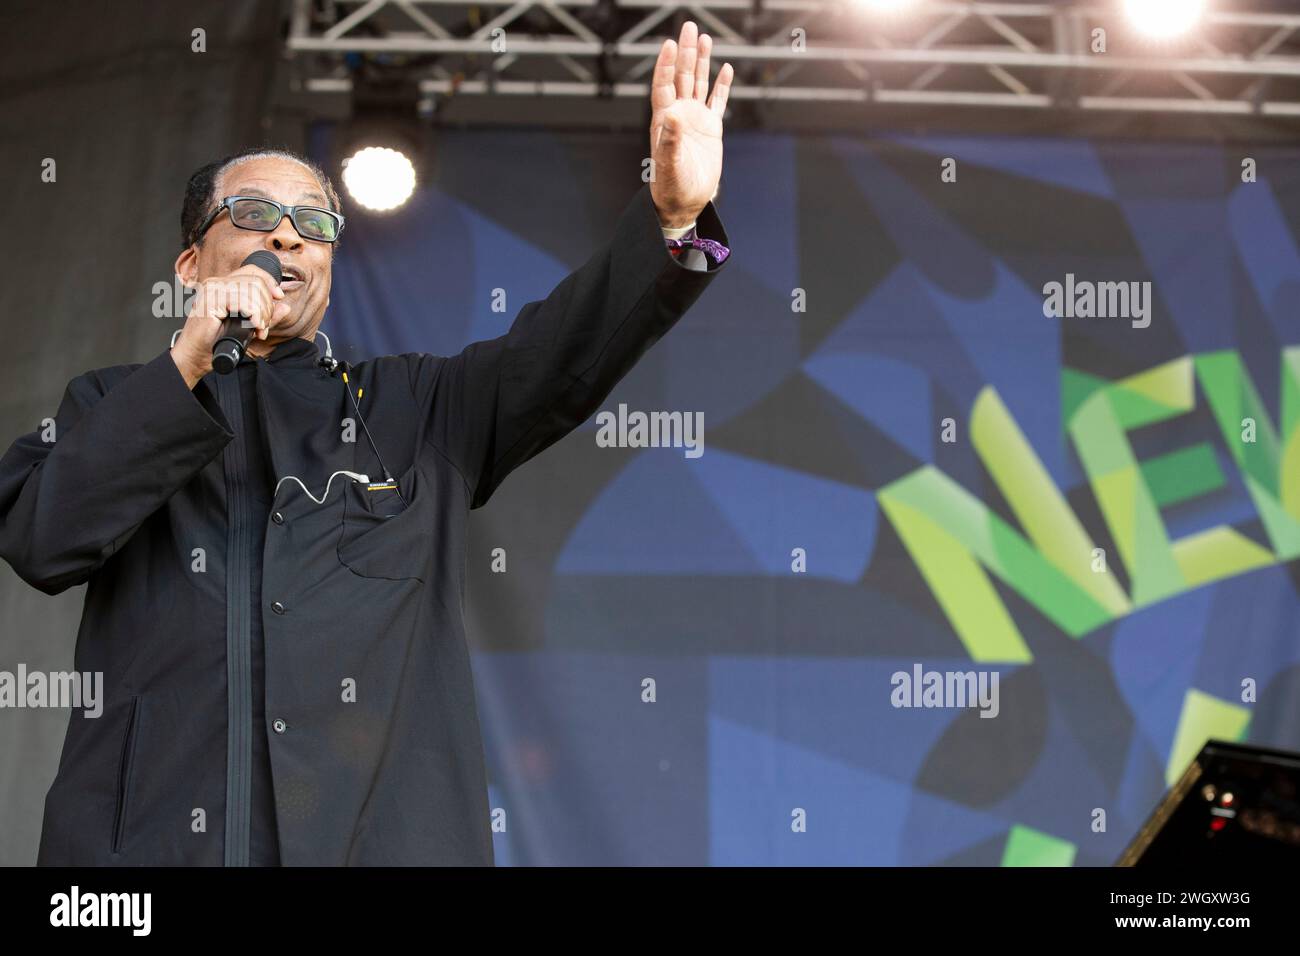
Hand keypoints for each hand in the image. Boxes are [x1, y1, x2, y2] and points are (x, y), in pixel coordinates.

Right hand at [170, 264, 290, 387]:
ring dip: (262, 313)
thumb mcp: (247, 326)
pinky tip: (254, 327)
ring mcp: (212, 290)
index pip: (253, 271)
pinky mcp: (211, 301)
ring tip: (259, 329)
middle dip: (267, 305)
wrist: (195, 356)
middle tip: (264, 325)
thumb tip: (285, 306)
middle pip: (256, 281)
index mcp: (223, 285)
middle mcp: (216, 283)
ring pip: (251, 290)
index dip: (270, 282)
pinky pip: (242, 301)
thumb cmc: (215, 342)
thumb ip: (265, 315)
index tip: (279, 297)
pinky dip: (254, 315)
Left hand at [649, 21, 732, 228]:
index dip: (667, 65)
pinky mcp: (710, 129)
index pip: (664, 85)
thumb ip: (669, 140)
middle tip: (690, 26)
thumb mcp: (668, 165)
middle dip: (686, 52)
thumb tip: (672, 114)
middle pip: (682, 76)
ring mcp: (695, 120)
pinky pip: (716, 101)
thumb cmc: (671, 187)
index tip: (670, 44)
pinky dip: (721, 85)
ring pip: (698, 83)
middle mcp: (679, 114)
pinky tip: (725, 68)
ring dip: (701, 61)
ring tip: (704, 38)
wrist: (685, 201)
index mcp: (665, 120)